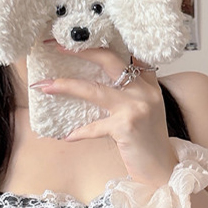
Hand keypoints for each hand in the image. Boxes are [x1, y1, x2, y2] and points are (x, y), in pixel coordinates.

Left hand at [32, 48, 177, 185]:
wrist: (164, 169)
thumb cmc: (149, 142)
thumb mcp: (145, 110)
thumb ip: (129, 93)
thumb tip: (95, 82)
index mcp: (148, 84)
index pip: (128, 53)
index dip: (103, 42)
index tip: (79, 38)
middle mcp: (144, 91)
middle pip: (109, 60)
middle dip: (81, 51)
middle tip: (57, 47)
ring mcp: (136, 108)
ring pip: (93, 90)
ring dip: (65, 86)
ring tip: (44, 86)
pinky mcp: (126, 127)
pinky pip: (94, 127)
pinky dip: (79, 133)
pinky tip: (67, 136)